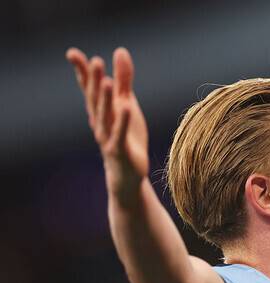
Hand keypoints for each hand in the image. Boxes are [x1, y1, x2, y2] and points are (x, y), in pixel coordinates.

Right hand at [66, 47, 148, 202]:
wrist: (127, 174)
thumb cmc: (126, 136)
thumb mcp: (127, 104)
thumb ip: (123, 80)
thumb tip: (120, 51)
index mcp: (100, 110)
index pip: (89, 89)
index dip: (82, 72)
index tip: (72, 54)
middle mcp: (100, 122)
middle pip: (96, 100)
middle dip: (94, 82)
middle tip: (95, 62)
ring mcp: (108, 137)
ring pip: (105, 117)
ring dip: (105, 100)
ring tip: (106, 82)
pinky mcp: (120, 150)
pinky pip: (120, 135)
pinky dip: (123, 122)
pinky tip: (127, 108)